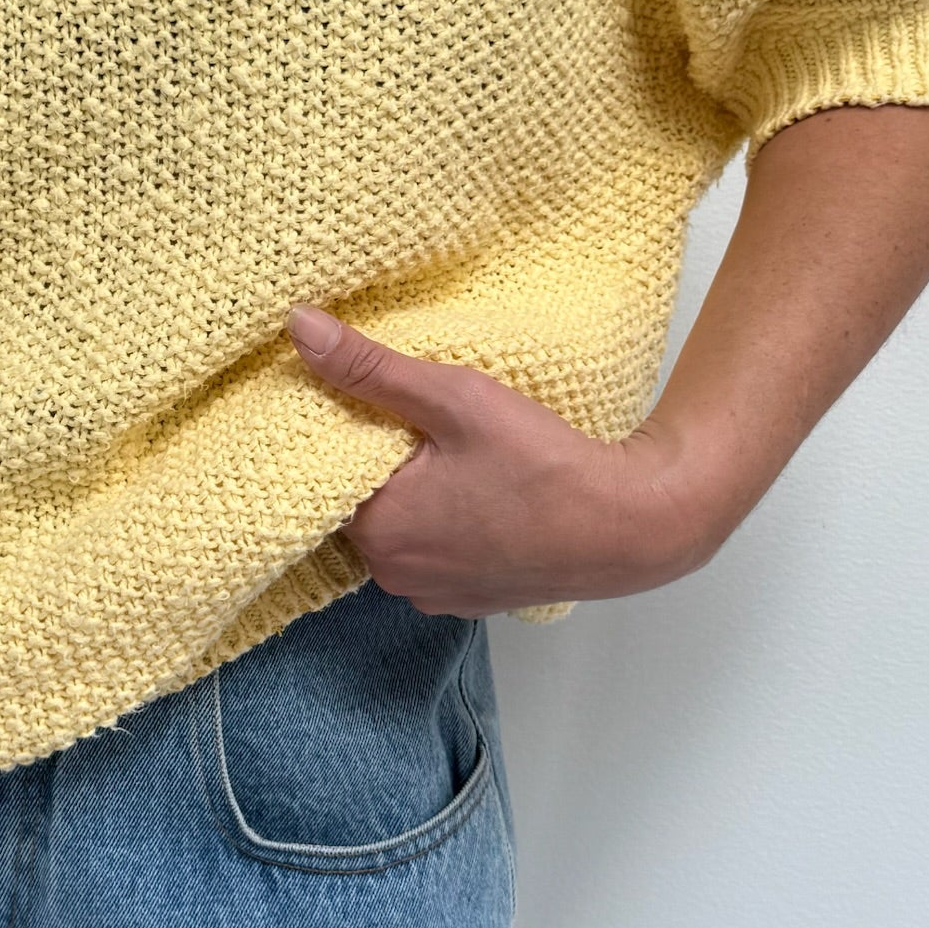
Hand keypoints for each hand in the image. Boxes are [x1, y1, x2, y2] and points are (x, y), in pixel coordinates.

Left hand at [285, 304, 713, 616]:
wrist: (629, 528)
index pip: (323, 471)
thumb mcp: (453, 397)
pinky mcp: (467, 600)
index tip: (368, 400)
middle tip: (417, 420)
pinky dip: (441, 524)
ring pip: (397, 530)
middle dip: (377, 462)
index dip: (343, 431)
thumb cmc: (544, 464)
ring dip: (410, 494)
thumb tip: (300, 327)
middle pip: (358, 504)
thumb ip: (370, 366)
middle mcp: (393, 574)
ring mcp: (431, 594)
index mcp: (376, 530)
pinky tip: (474, 492)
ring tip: (448, 453)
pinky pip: (431, 553)